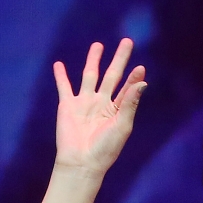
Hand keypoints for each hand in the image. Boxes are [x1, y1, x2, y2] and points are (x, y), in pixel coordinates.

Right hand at [53, 40, 146, 175]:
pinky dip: (60, 76)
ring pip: (89, 76)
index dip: (134, 77)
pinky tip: (58, 64)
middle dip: (119, 59)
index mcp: (116, 110)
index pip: (127, 89)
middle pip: (112, 75)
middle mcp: (102, 103)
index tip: (141, 67)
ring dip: (93, 60)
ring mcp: (85, 103)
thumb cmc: (105, 148)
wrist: (82, 161)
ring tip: (98, 45)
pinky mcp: (68, 105)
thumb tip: (143, 82)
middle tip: (127, 42)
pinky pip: (64, 87)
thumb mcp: (122, 125)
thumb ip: (130, 102)